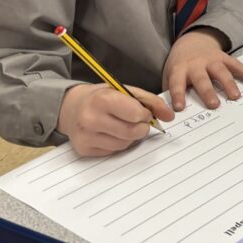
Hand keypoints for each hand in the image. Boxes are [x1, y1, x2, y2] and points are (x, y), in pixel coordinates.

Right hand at [58, 82, 174, 156]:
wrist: (72, 107)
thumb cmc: (103, 97)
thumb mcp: (126, 91)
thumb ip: (151, 102)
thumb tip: (170, 117)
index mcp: (102, 100)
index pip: (137, 115)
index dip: (145, 114)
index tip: (142, 112)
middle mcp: (91, 119)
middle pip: (133, 132)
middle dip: (141, 127)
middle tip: (137, 121)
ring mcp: (86, 136)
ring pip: (125, 144)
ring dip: (130, 137)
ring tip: (121, 125)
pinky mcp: (84, 150)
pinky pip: (113, 151)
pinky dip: (118, 143)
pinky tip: (110, 133)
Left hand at [163, 27, 242, 111]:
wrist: (191, 41)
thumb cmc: (180, 66)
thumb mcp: (170, 75)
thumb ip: (171, 91)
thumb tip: (172, 115)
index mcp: (179, 70)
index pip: (177, 84)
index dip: (178, 95)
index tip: (180, 108)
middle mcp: (196, 64)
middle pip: (202, 79)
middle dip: (208, 92)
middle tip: (214, 105)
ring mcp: (211, 59)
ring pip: (221, 71)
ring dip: (228, 84)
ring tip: (235, 97)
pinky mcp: (223, 56)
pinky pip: (235, 64)